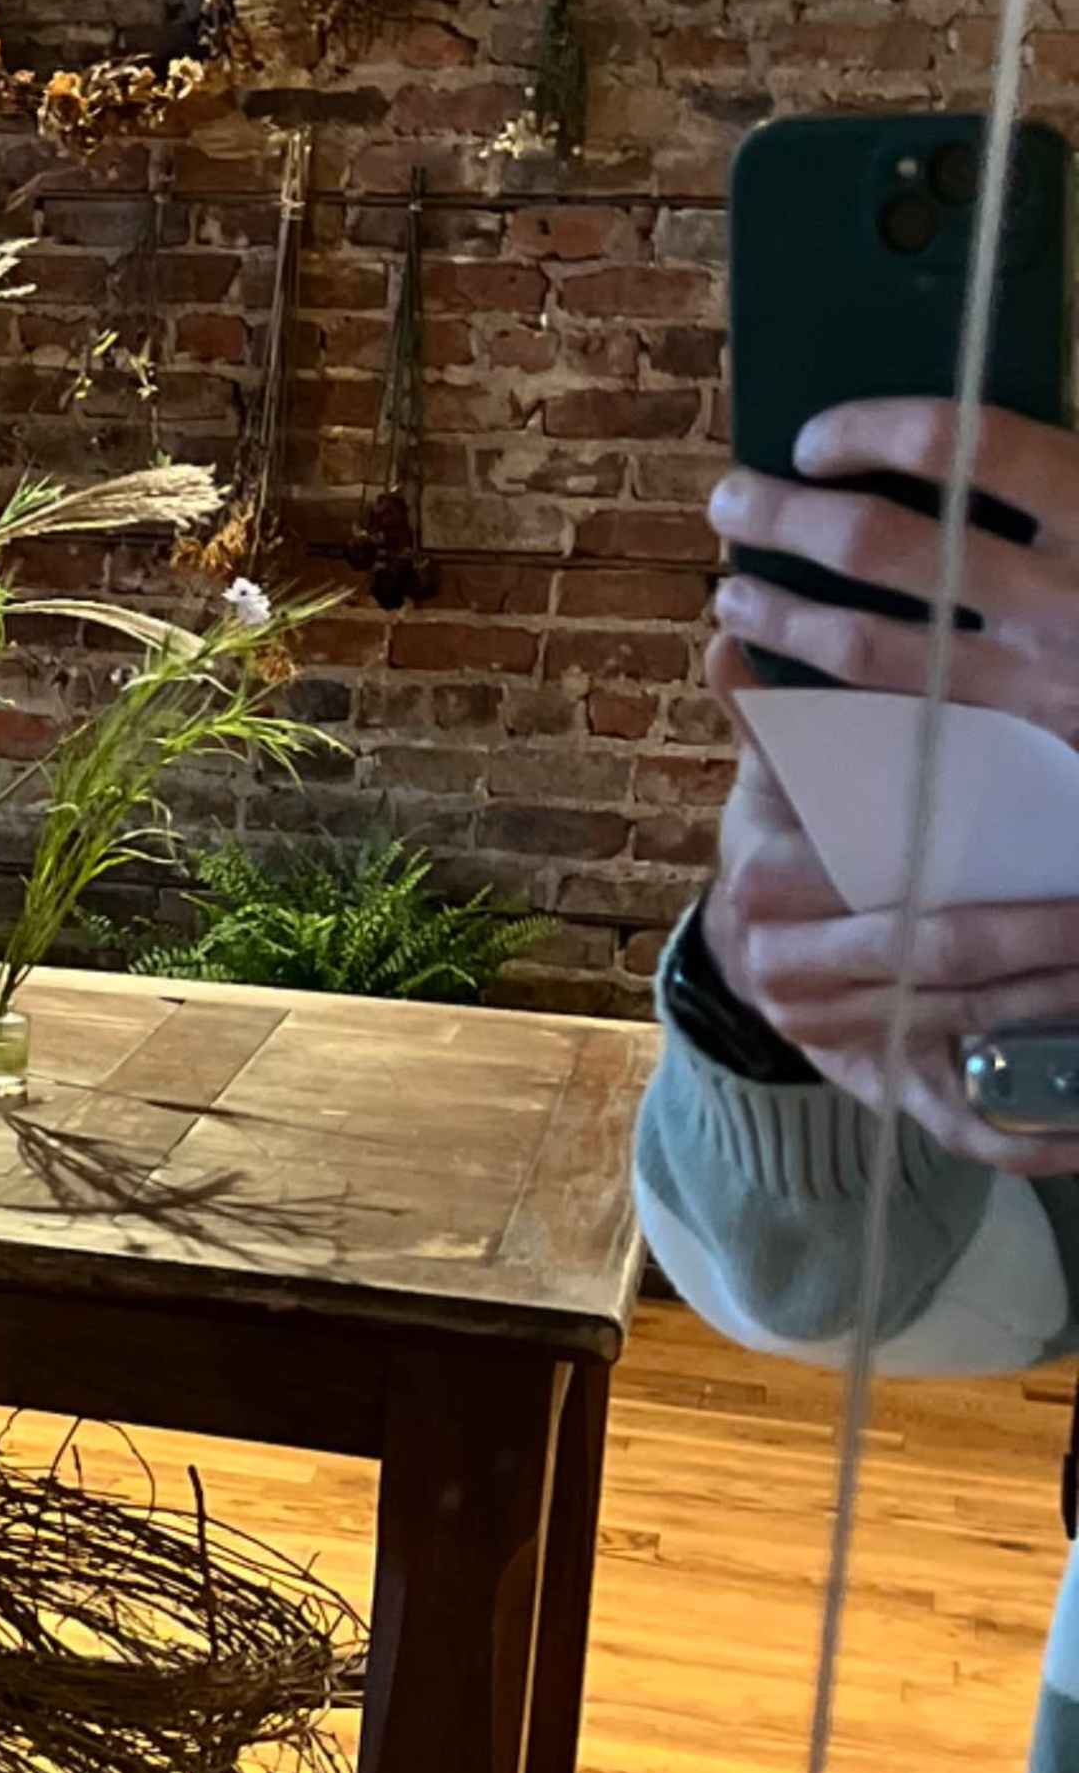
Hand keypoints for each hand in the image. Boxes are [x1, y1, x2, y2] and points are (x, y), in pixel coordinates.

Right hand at [703, 635, 1078, 1170]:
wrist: (756, 958)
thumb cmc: (792, 849)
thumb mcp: (774, 785)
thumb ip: (770, 722)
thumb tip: (728, 636)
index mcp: (771, 889)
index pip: (895, 875)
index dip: (994, 867)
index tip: (1070, 839)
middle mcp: (796, 973)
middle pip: (947, 955)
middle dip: (1055, 935)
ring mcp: (840, 1040)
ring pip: (970, 1026)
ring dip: (1064, 1007)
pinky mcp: (879, 1094)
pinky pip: (958, 1123)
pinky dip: (1029, 1136)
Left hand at [709, 393, 1078, 718]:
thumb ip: (1049, 477)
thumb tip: (929, 438)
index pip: (971, 444)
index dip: (876, 430)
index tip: (817, 435)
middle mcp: (1069, 602)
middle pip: (889, 545)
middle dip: (788, 517)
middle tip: (733, 501)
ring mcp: (1041, 689)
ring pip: (870, 649)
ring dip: (782, 614)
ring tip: (736, 588)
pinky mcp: (1022, 758)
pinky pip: (893, 729)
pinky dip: (815, 707)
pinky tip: (774, 686)